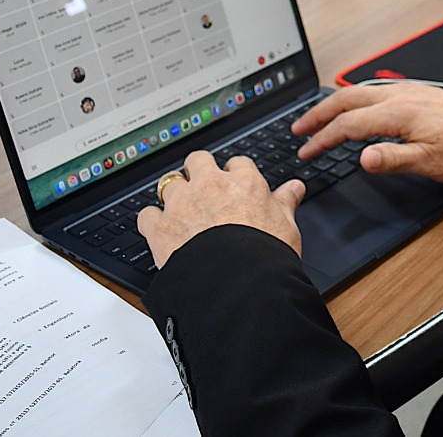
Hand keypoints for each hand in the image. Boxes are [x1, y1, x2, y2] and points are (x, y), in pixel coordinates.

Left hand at [137, 150, 305, 268]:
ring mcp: (182, 204)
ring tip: (179, 208)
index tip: (234, 183)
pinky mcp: (160, 227)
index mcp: (243, 182)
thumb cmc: (265, 255)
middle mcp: (210, 186)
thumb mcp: (287, 226)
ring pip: (168, 182)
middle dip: (198, 170)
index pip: (237, 163)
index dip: (235, 173)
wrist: (237, 282)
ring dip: (172, 193)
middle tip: (202, 187)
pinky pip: (147, 214)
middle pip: (197, 160)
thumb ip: (286, 202)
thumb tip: (295, 188)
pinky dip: (152, 221)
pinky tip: (159, 229)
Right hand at [292, 84, 442, 183]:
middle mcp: (400, 96)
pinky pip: (376, 90)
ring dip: (335, 103)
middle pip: (347, 99)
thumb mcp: (430, 162)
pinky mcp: (418, 92)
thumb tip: (361, 159)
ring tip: (319, 117)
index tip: (306, 151)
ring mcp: (409, 91)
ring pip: (360, 91)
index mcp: (398, 112)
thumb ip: (392, 159)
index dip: (323, 138)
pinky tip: (357, 106)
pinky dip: (355, 98)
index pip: (348, 124)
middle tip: (298, 128)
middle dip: (319, 113)